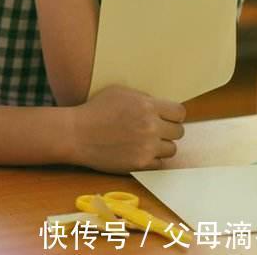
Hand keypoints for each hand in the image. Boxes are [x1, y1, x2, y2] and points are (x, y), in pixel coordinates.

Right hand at [70, 85, 184, 173]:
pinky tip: (140, 152)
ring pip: (172, 149)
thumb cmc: (94, 110)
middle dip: (168, 130)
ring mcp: (146, 147)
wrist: (76, 134)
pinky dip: (152, 159)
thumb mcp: (119, 93)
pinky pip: (160, 164)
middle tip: (155, 130)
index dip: (173, 115)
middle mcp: (150, 127)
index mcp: (147, 106)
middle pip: (179, 132)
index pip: (179, 112)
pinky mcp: (140, 164)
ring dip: (161, 146)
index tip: (166, 117)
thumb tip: (161, 107)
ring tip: (146, 142)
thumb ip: (143, 98)